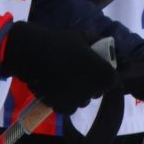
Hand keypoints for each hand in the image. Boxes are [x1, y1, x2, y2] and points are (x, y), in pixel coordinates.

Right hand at [0, 23, 116, 114]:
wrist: (30, 53)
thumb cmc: (58, 42)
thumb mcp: (82, 36)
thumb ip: (98, 42)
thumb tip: (108, 47)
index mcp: (100, 71)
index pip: (113, 81)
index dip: (107, 76)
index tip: (98, 70)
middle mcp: (91, 88)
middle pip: (98, 92)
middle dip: (93, 85)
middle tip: (81, 73)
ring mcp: (76, 99)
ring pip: (84, 101)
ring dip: (80, 94)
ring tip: (67, 80)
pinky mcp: (61, 106)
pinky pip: (70, 108)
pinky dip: (67, 102)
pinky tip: (60, 90)